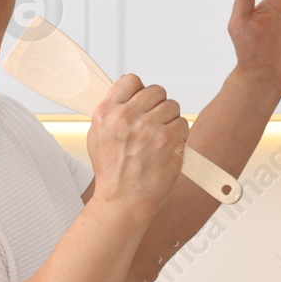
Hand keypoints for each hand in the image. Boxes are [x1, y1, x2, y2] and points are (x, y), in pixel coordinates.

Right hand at [85, 74, 187, 215]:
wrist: (123, 201)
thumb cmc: (112, 173)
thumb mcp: (97, 137)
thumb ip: (111, 112)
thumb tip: (128, 94)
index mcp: (106, 113)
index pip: (131, 80)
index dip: (140, 90)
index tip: (142, 103)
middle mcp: (126, 117)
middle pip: (156, 90)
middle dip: (158, 106)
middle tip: (153, 125)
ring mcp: (149, 128)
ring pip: (172, 106)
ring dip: (170, 120)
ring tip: (159, 139)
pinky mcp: (168, 140)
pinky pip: (183, 123)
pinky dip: (179, 135)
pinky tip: (167, 149)